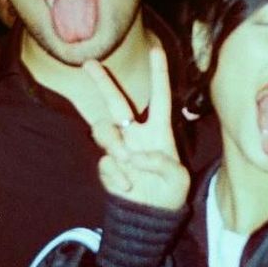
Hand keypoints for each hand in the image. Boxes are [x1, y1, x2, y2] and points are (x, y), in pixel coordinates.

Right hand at [82, 46, 189, 210]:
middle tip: (89, 63)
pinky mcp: (108, 166)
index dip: (158, 74)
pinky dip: (116, 174)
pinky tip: (127, 186)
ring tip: (126, 160)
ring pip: (103, 129)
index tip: (155, 49)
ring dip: (112, 142)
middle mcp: (136, 134)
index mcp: (159, 130)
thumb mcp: (178, 178)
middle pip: (116, 102)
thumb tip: (136, 156)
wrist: (150, 217)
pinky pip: (105, 161)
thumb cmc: (170, 192)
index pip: (159, 97)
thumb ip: (162, 164)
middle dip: (102, 82)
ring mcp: (119, 149)